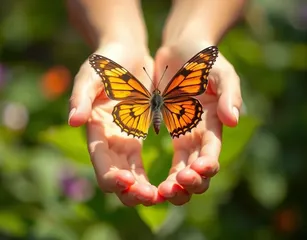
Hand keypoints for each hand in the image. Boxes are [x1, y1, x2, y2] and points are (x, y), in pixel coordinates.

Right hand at [68, 43, 163, 205]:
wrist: (126, 53)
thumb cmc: (107, 62)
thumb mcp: (92, 74)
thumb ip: (82, 96)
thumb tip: (73, 120)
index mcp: (95, 129)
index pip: (100, 161)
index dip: (112, 176)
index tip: (129, 182)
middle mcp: (107, 141)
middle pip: (115, 176)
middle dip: (130, 190)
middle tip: (150, 197)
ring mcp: (122, 142)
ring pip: (130, 176)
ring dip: (142, 190)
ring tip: (162, 196)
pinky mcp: (136, 137)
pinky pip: (141, 165)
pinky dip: (149, 177)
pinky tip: (166, 184)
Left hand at [154, 43, 241, 204]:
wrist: (182, 49)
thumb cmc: (203, 58)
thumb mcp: (219, 70)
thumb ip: (228, 93)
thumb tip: (233, 120)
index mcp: (213, 122)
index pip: (211, 152)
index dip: (205, 166)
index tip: (193, 173)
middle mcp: (202, 134)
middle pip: (200, 169)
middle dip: (189, 184)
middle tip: (171, 190)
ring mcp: (186, 134)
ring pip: (184, 170)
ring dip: (175, 185)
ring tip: (160, 194)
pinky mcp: (172, 130)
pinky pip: (171, 159)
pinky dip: (164, 173)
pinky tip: (151, 184)